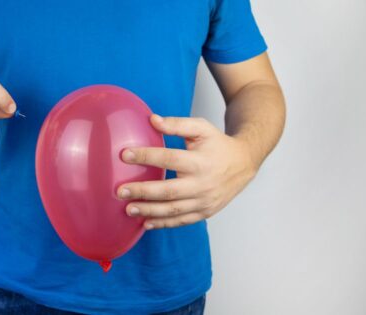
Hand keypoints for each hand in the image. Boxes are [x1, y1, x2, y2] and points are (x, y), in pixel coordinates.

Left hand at [117, 114, 257, 229]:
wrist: (244, 164)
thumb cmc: (218, 144)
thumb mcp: (201, 128)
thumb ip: (177, 124)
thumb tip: (152, 120)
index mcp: (200, 161)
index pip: (168, 159)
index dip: (146, 156)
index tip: (124, 154)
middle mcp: (202, 184)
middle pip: (168, 191)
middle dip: (142, 192)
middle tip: (120, 191)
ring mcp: (204, 201)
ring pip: (173, 210)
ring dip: (149, 211)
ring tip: (128, 209)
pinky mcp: (205, 212)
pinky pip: (181, 220)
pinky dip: (163, 223)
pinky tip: (146, 223)